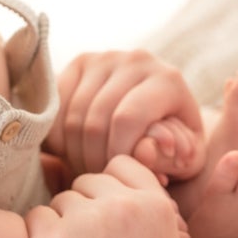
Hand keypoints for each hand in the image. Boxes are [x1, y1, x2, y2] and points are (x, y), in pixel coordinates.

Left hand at [27, 155, 191, 237]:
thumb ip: (166, 225)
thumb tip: (155, 195)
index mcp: (158, 208)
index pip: (123, 165)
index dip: (110, 188)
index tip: (105, 215)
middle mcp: (124, 207)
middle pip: (88, 181)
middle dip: (84, 208)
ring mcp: (87, 221)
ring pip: (61, 199)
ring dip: (61, 225)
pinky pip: (37, 217)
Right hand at [46, 50, 204, 179]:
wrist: (158, 115)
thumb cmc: (174, 144)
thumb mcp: (182, 159)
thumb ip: (166, 160)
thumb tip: (143, 153)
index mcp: (167, 80)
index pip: (128, 119)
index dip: (116, 154)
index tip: (117, 175)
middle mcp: (136, 60)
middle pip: (96, 120)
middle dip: (94, 159)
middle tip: (99, 178)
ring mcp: (105, 58)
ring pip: (72, 116)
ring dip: (75, 153)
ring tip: (89, 169)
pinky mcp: (80, 63)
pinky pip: (56, 108)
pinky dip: (59, 138)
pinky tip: (74, 151)